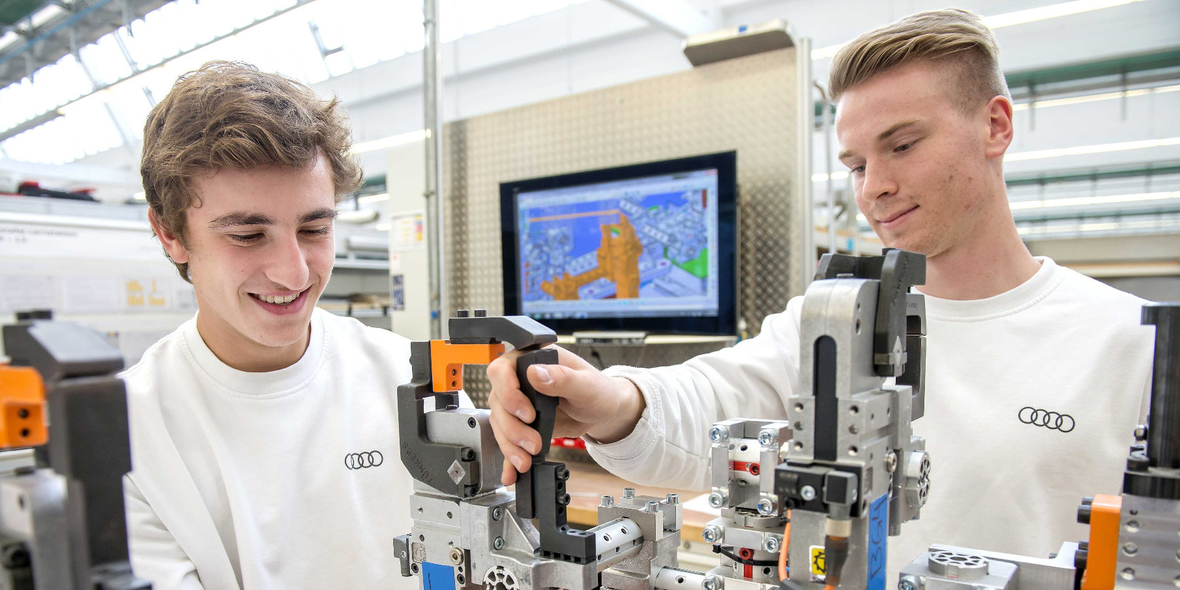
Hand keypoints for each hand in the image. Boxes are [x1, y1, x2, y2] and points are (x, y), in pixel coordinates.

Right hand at [486, 346, 644, 484]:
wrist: (602, 412)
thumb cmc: (597, 390)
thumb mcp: (585, 383)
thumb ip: (562, 378)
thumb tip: (536, 373)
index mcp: (532, 358)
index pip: (502, 370)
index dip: (508, 393)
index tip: (528, 413)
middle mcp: (519, 378)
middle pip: (498, 402)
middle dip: (512, 428)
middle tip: (532, 443)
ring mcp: (517, 402)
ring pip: (500, 424)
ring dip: (510, 445)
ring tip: (526, 460)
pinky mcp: (520, 423)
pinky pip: (507, 440)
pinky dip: (508, 458)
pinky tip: (511, 472)